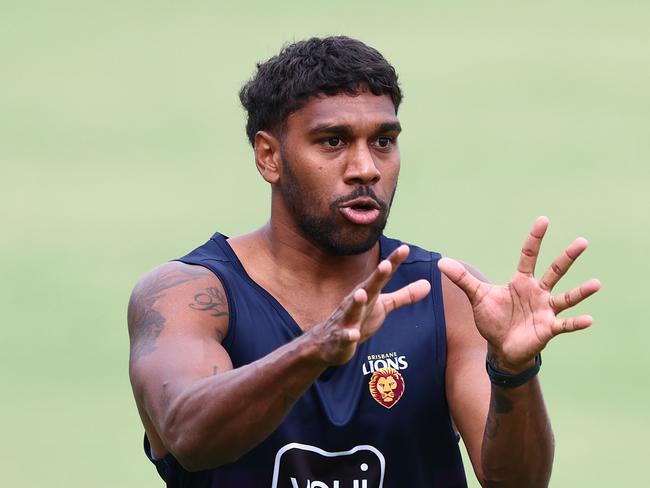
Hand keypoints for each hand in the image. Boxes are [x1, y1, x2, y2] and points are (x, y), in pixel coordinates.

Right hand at [311, 245, 430, 365]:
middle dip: (376, 277)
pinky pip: (344, 336)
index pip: (382, 276)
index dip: (393, 263)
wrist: (328, 343)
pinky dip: (348, 335)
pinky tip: (353, 335)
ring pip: (352, 310)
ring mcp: (347, 319)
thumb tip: (428, 284)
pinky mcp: (340, 338)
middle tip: (385, 264)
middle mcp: (356, 302)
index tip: (405, 249)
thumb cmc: (359, 319)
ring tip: (361, 293)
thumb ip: (404, 295)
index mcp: (368, 292)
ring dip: (356, 302)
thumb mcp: (383, 305)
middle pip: (368, 288)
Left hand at [438, 217, 600, 371]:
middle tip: (582, 241)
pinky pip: (564, 324)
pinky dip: (575, 322)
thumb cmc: (492, 319)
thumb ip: (462, 279)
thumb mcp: (477, 296)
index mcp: (521, 282)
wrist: (500, 348)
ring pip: (566, 297)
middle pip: (555, 270)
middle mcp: (538, 292)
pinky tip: (588, 319)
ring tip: (596, 284)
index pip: (529, 255)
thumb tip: (441, 262)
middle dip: (568, 256)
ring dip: (581, 291)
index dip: (535, 238)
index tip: (543, 220)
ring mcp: (545, 310)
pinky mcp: (548, 328)